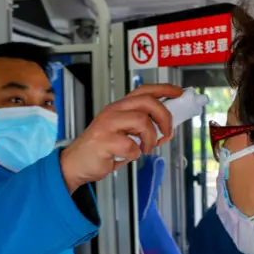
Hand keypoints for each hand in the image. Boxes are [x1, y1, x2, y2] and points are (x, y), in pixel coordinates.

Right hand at [60, 84, 182, 191]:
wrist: (76, 164)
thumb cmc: (101, 149)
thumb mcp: (124, 132)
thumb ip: (142, 127)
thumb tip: (166, 128)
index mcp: (120, 107)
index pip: (144, 91)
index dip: (163, 90)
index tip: (178, 92)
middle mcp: (114, 111)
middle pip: (147, 102)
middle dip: (164, 116)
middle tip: (167, 132)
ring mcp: (107, 125)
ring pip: (142, 121)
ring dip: (151, 138)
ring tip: (146, 148)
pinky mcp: (104, 141)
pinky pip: (131, 146)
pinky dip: (134, 154)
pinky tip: (127, 156)